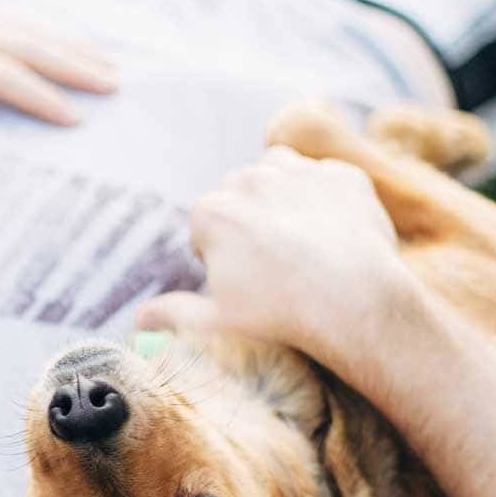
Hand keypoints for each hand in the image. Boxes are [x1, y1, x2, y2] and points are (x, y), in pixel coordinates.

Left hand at [0, 0, 117, 140]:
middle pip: (25, 45)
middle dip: (72, 65)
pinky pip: (15, 21)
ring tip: (111, 68)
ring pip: (26, 28)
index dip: (37, 97)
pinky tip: (73, 47)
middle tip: (116, 87)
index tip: (74, 119)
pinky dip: (48, 33)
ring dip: (69, 46)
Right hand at [135, 146, 406, 367]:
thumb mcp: (214, 324)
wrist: (356, 304)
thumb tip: (139, 321)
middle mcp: (251, 179)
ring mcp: (301, 172)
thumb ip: (172, 315)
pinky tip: (338, 237)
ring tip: (302, 244)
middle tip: (273, 266)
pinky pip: (330, 182)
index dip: (219, 254)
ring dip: (285, 199)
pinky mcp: (345, 176)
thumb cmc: (279, 317)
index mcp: (211, 212)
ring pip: (282, 176)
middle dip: (249, 221)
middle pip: (241, 195)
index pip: (206, 225)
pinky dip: (331, 202)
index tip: (241, 281)